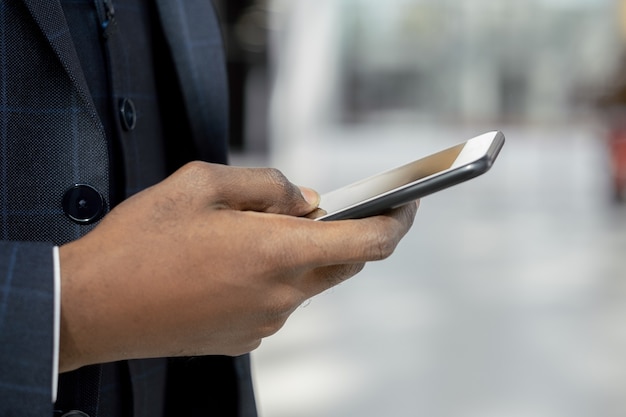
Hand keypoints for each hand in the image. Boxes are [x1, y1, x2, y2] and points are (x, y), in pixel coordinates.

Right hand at [58, 162, 417, 370]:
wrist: (90, 306)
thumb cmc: (140, 241)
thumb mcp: (200, 183)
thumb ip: (267, 185)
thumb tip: (306, 200)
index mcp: (276, 251)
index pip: (369, 242)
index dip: (396, 221)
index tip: (405, 205)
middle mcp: (280, 295)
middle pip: (342, 262)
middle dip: (341, 233)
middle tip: (310, 210)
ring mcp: (264, 324)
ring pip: (305, 282)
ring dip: (295, 255)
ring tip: (245, 236)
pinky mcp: (244, 340)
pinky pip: (277, 303)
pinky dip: (270, 280)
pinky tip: (226, 268)